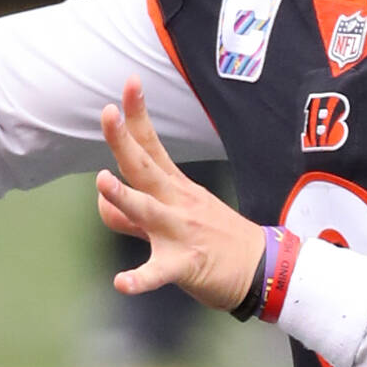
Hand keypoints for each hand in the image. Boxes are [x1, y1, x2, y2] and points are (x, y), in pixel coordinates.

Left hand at [95, 77, 263, 310]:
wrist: (263, 269)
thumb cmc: (218, 241)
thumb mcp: (177, 217)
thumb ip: (134, 212)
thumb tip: (104, 204)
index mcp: (176, 188)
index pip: (153, 144)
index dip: (138, 116)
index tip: (129, 83)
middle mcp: (176, 204)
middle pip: (143, 167)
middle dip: (123, 140)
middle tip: (107, 112)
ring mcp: (180, 233)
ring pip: (147, 210)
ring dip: (123, 195)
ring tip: (102, 182)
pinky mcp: (185, 265)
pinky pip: (158, 272)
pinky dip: (140, 279)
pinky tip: (123, 284)